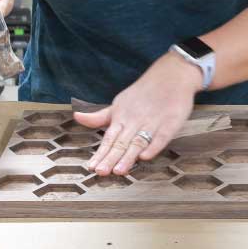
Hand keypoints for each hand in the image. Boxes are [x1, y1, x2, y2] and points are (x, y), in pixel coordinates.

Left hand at [74, 52, 201, 176]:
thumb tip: (76, 116)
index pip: (108, 138)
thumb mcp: (118, 104)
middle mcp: (134, 121)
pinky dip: (153, 146)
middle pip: (121, 142)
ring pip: (138, 142)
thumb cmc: (143, 93)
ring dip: (128, 157)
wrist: (171, 76)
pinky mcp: (170, 123)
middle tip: (101, 172)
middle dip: (111, 158)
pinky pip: (161, 137)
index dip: (100, 153)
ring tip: (119, 171)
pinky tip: (145, 157)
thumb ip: (99, 117)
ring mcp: (152, 122)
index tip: (91, 167)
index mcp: (121, 117)